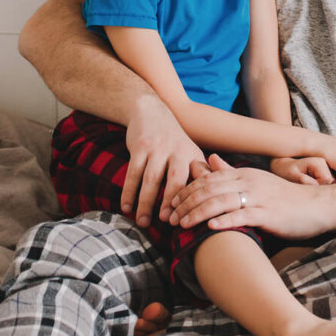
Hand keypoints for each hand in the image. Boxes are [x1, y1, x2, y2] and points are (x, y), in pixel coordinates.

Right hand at [122, 95, 206, 226]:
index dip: (194, 200)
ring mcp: (158, 148)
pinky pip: (133, 173)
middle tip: (167, 223)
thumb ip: (198, 174)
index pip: (196, 181)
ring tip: (143, 222)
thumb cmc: (173, 141)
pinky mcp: (140, 146)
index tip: (190, 220)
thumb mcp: (190, 153)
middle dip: (171, 202)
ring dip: (146, 203)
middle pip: (176, 180)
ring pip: (152, 179)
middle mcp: (178, 150)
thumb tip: (209, 201)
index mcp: (193, 155)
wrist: (151, 111)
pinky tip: (126, 207)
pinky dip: (129, 192)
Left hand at [169, 154, 334, 239]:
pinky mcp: (268, 214)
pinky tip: (210, 229)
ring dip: (198, 213)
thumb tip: (210, 161)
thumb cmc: (284, 197)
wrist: (316, 205)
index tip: (170, 202)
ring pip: (220, 202)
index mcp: (243, 173)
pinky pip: (242, 216)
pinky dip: (225, 221)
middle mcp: (248, 182)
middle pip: (209, 189)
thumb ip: (231, 171)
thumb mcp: (256, 180)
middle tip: (169, 217)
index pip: (207, 179)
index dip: (186, 190)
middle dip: (186, 202)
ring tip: (182, 224)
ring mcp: (258, 197)